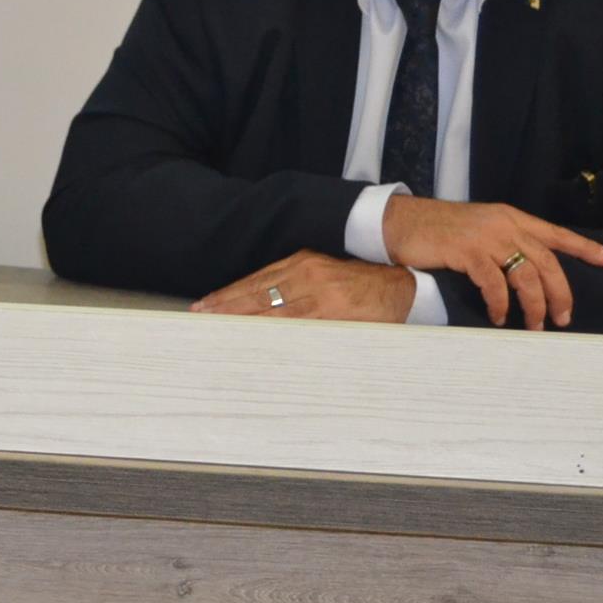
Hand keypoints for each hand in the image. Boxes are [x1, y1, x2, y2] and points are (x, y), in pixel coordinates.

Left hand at [191, 251, 417, 322]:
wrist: (402, 285)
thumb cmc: (360, 284)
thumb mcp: (324, 274)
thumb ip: (295, 286)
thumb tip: (260, 306)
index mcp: (301, 263)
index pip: (255, 281)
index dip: (228, 294)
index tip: (206, 305)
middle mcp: (305, 274)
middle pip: (256, 293)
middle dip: (226, 306)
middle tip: (200, 318)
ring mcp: (319, 293)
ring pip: (271, 310)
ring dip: (242, 321)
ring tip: (218, 330)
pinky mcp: (334, 312)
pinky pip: (297, 325)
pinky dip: (273, 333)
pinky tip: (255, 340)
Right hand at [383, 195, 602, 329]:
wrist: (401, 222)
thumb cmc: (439, 230)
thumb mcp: (479, 229)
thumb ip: (504, 243)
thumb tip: (527, 272)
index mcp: (511, 218)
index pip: (556, 233)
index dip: (585, 247)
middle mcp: (504, 225)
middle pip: (547, 262)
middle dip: (561, 294)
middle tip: (564, 319)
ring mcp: (486, 237)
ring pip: (526, 276)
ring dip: (534, 306)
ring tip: (534, 326)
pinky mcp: (467, 251)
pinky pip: (495, 284)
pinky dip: (500, 305)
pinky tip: (498, 317)